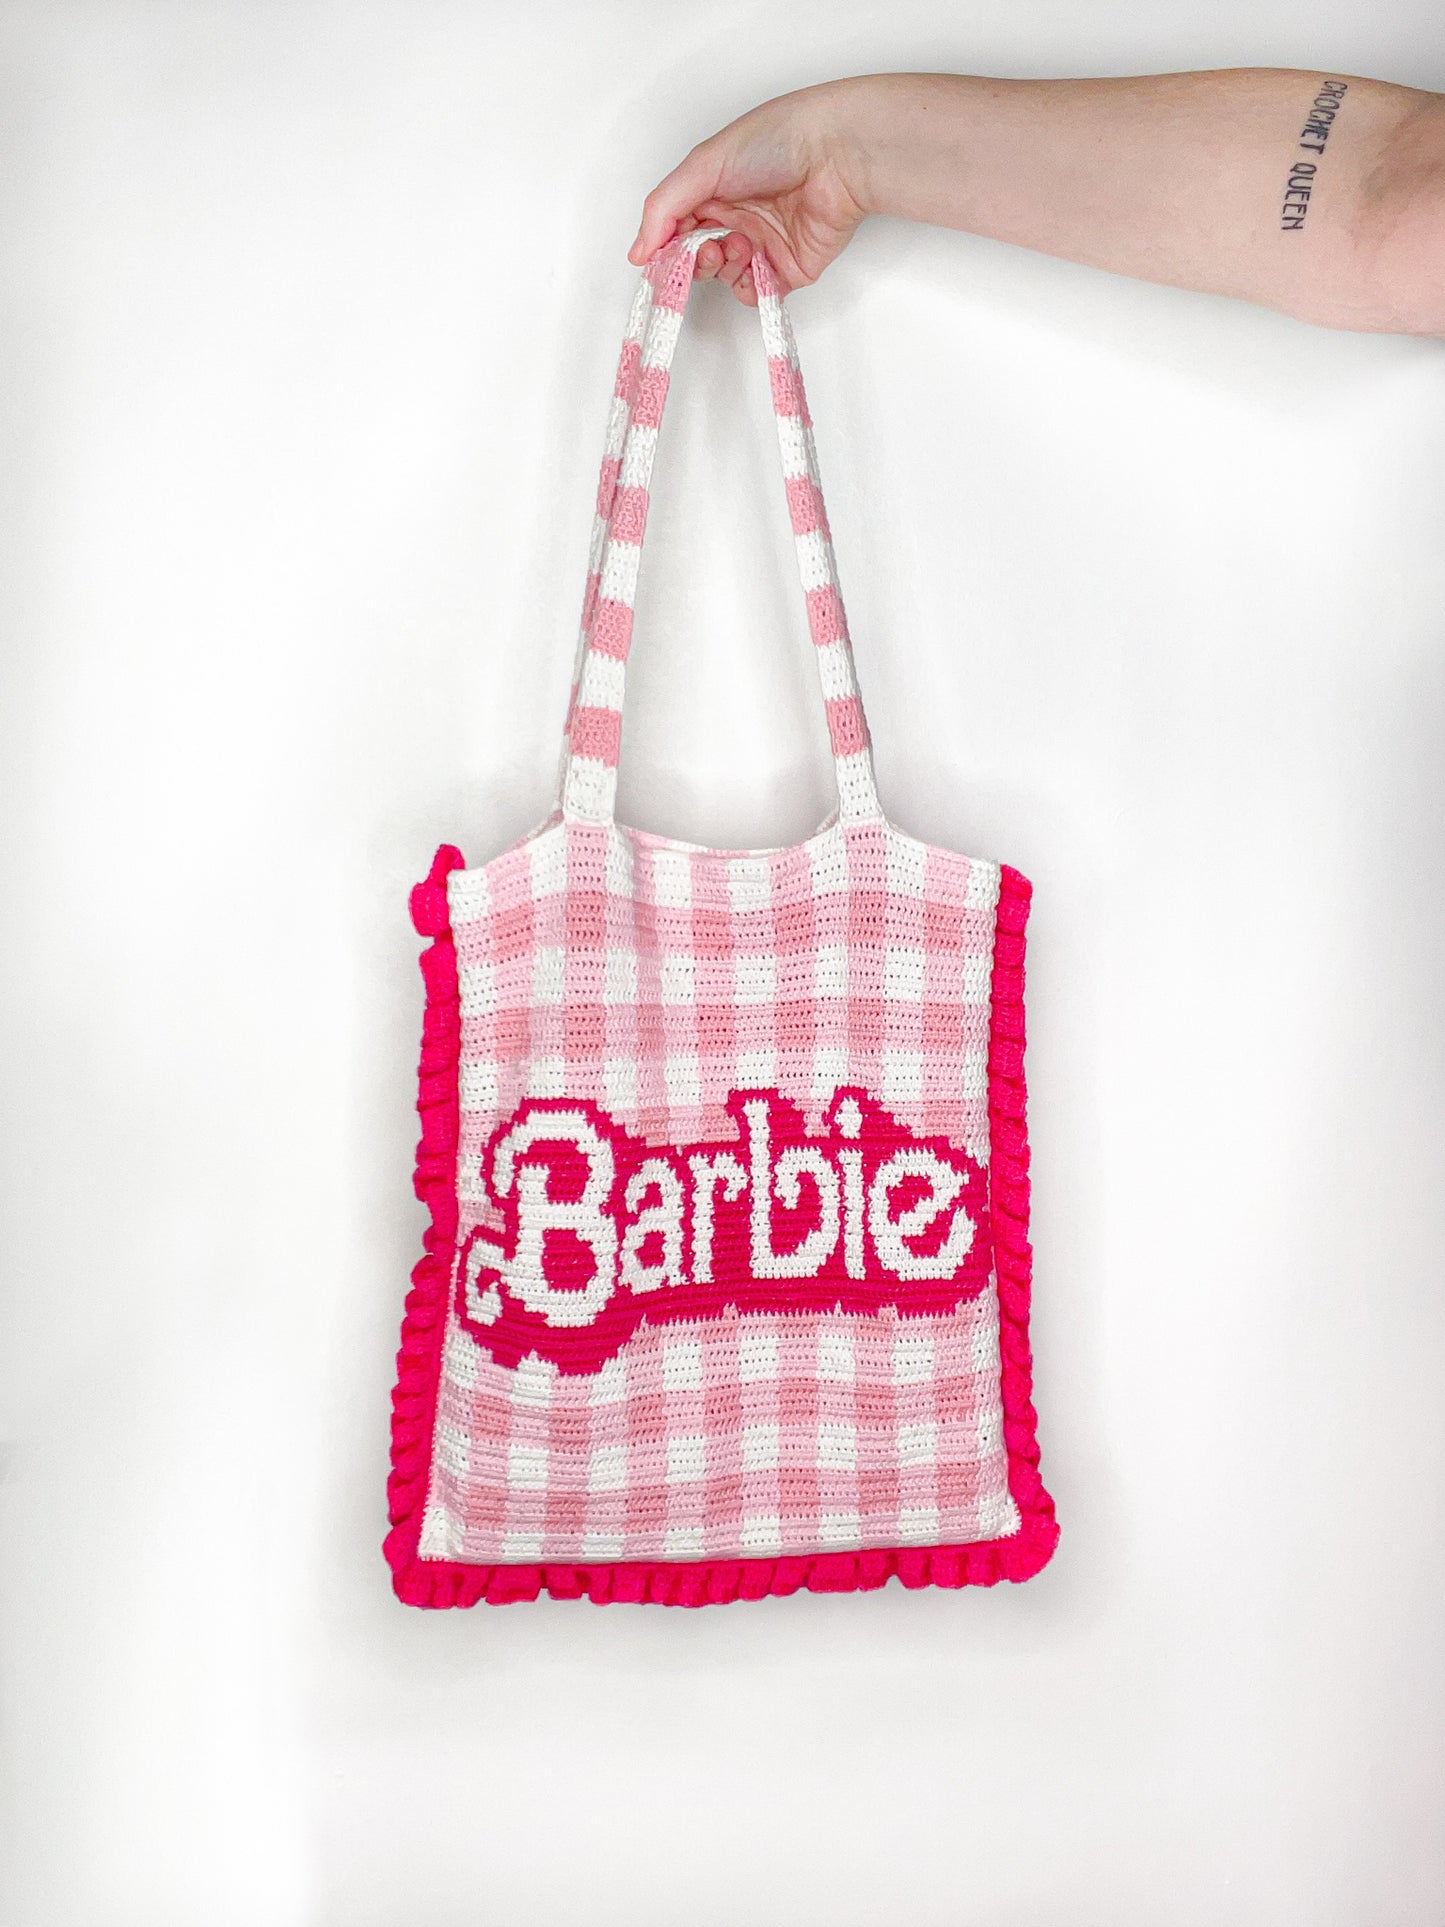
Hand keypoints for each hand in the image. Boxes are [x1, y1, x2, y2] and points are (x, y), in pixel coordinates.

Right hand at [628, 81, 869, 304]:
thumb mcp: (704, 166)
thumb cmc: (777, 141)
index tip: (660, 254)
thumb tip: (637, 252)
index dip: (665, 246)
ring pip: (723, 278)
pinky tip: (754, 263)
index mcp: (712, 189)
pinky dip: (747, 287)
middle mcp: (735, 216)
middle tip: (708, 248)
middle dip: (694, 260)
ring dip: (723, 267)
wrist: (837, 155)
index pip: (674, 230)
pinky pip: (754, 294)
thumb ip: (664, 209)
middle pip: (696, 258)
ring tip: (741, 243)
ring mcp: (760, 244)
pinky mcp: (787, 269)